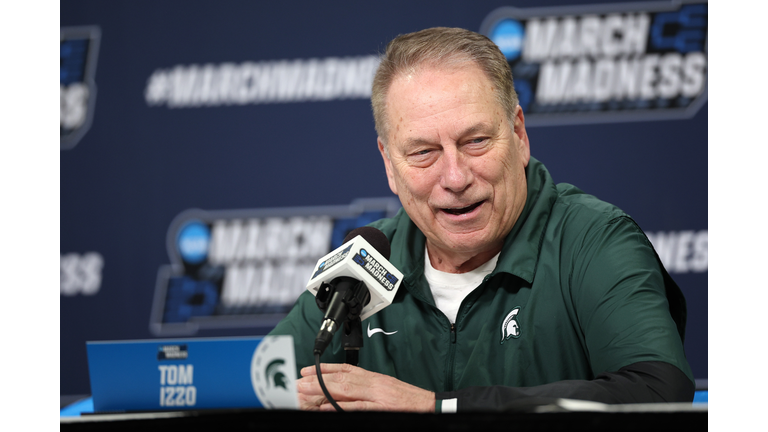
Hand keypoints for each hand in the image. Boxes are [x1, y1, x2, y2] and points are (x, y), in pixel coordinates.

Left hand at [297, 363, 435, 411]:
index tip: (307, 371)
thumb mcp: (387, 390)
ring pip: (346, 389)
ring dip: (322, 389)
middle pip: (341, 378)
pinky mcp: (382, 407)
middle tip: (298, 381)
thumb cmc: (410, 401)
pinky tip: (326, 407)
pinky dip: (341, 406)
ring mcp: (378, 396)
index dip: (325, 369)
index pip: (346, 370)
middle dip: (318, 379)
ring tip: (304, 390)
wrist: (431, 405)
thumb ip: (367, 390)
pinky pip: (358, 406)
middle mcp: (374, 383)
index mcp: (375, 378)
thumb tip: (345, 394)